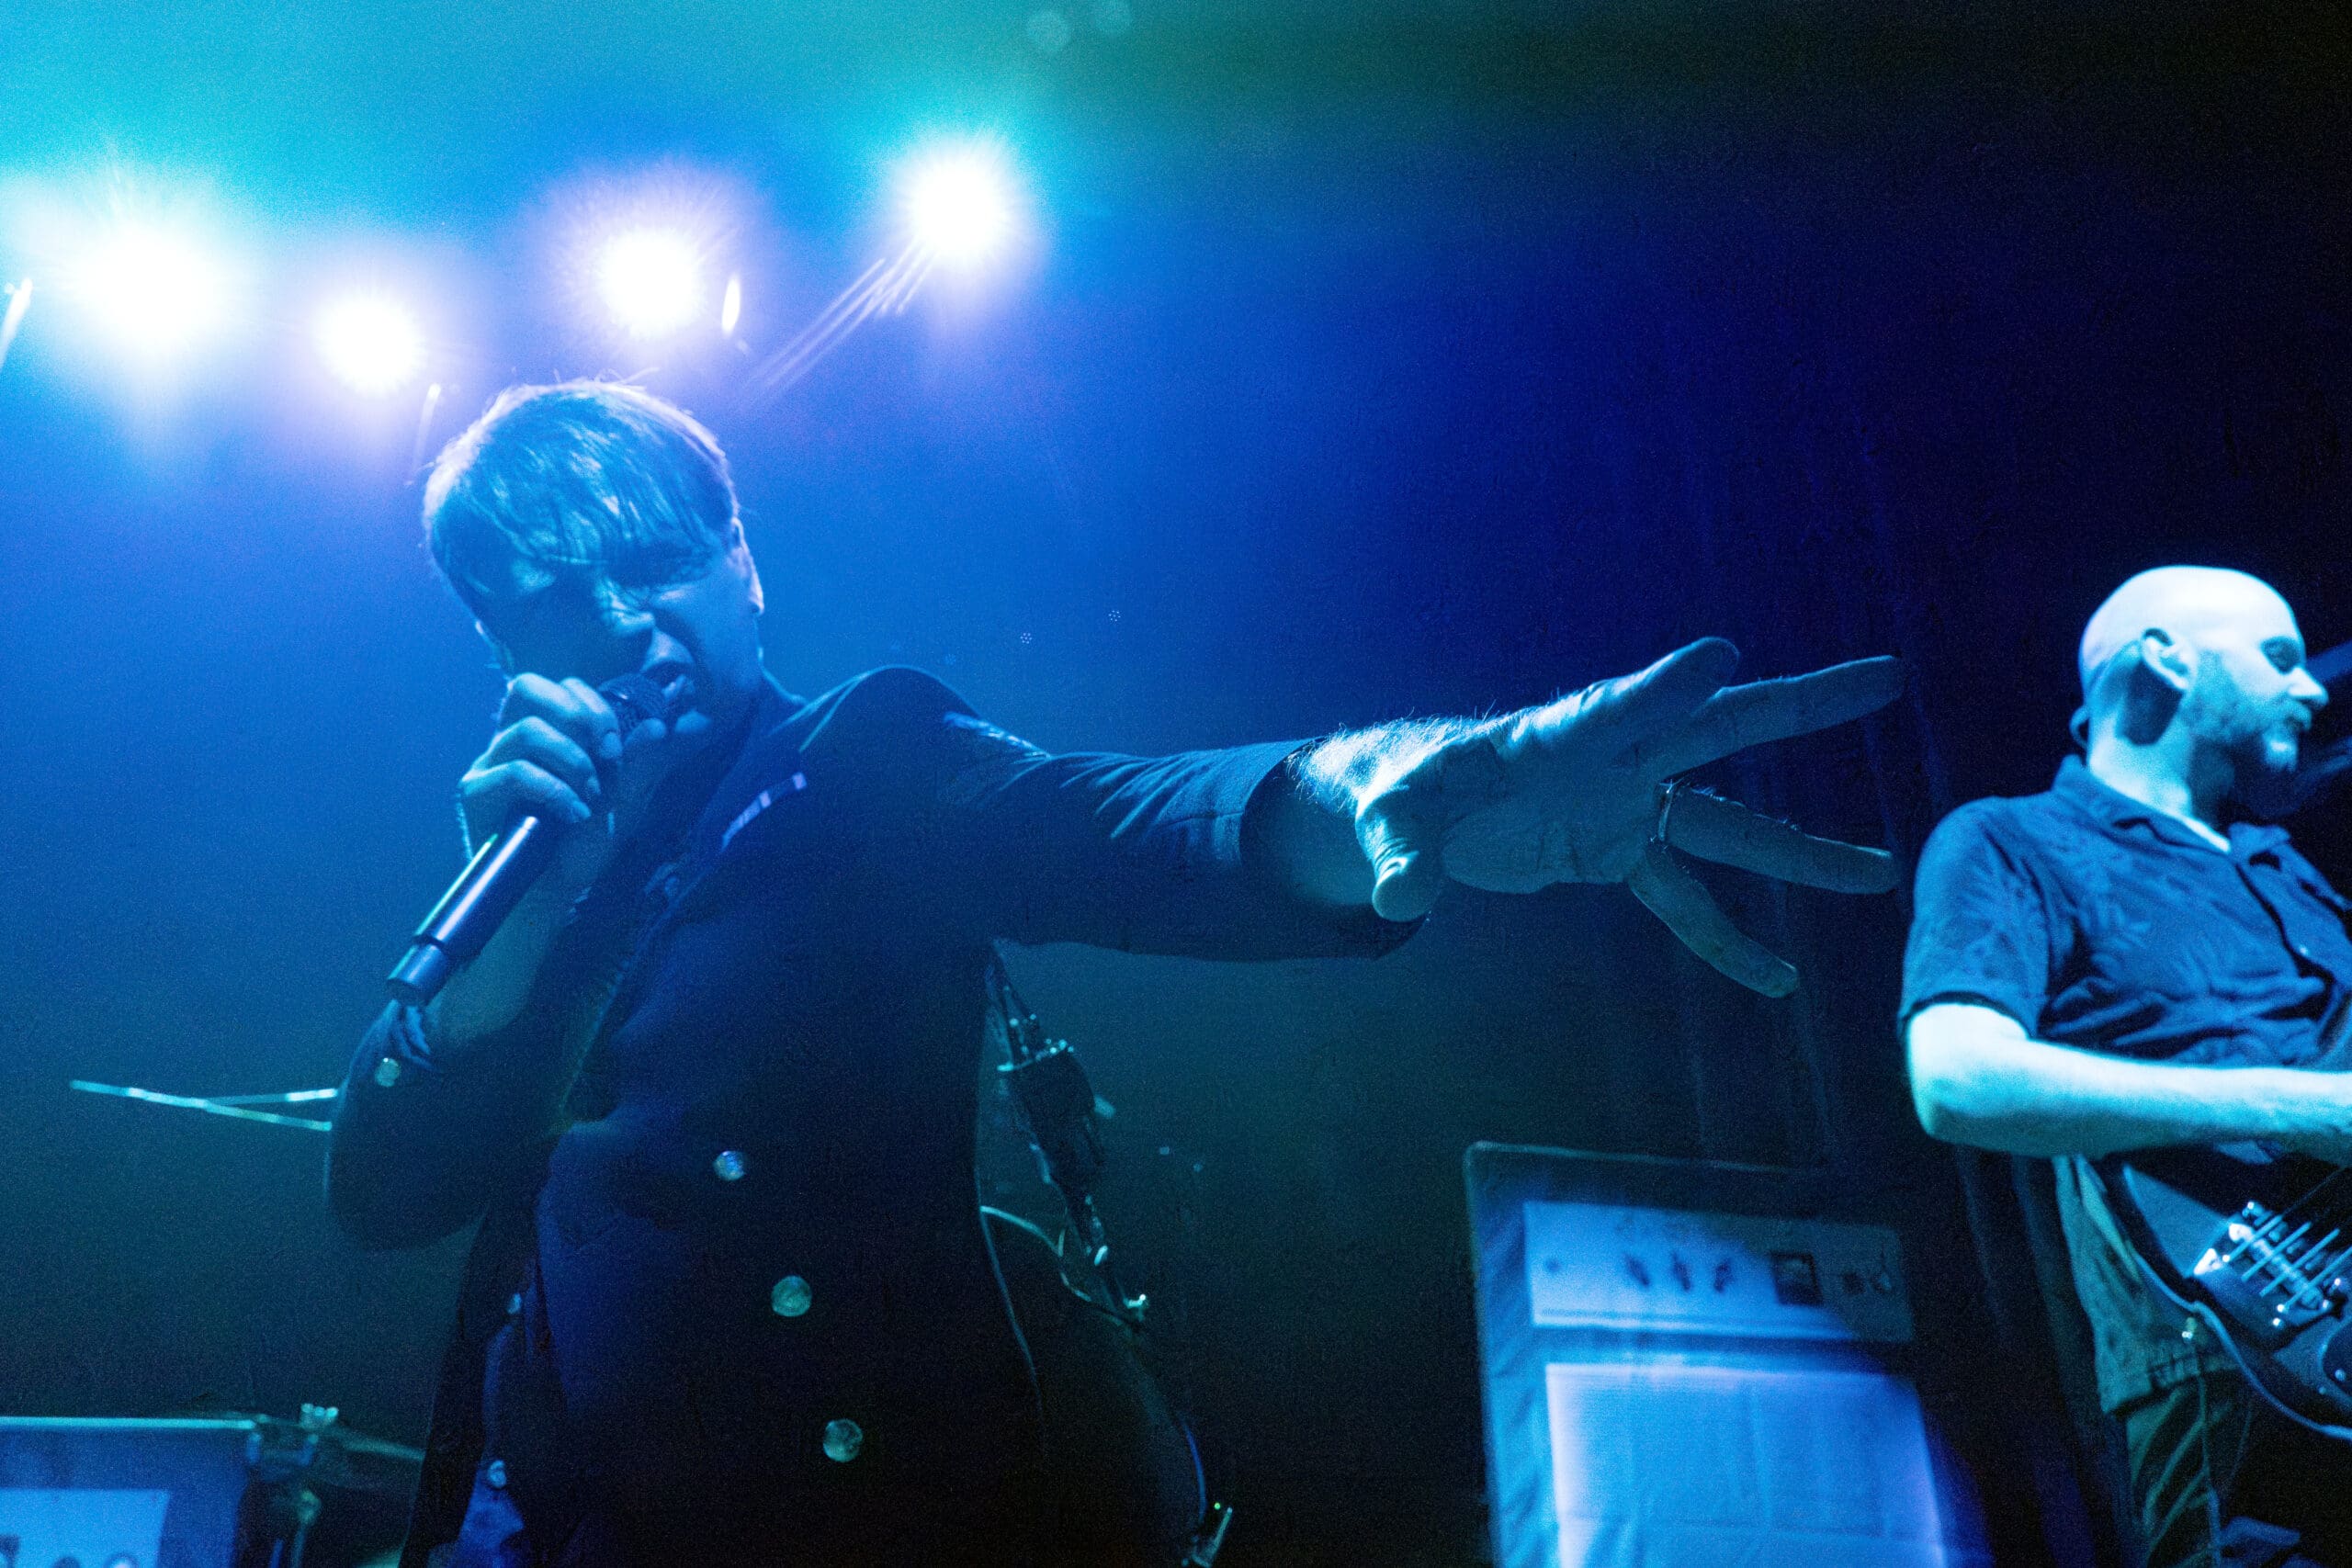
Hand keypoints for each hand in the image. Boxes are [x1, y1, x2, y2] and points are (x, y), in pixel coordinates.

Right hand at [457, 674, 690, 891]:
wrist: (556, 890)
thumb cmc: (583, 843)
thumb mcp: (623, 801)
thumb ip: (638, 763)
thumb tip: (657, 725)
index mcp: (547, 733)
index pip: (562, 687)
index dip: (594, 706)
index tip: (616, 747)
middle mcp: (513, 741)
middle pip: (526, 686)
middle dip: (574, 713)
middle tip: (603, 752)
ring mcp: (490, 764)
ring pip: (526, 731)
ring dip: (571, 761)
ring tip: (591, 795)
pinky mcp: (476, 793)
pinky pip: (513, 772)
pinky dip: (552, 790)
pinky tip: (573, 814)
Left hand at [1355, 638, 1902, 994]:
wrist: (1416, 808)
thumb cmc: (1402, 796)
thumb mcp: (1391, 821)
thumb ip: (1400, 854)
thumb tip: (1399, 899)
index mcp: (1555, 736)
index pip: (1616, 707)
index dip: (1665, 685)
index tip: (1723, 657)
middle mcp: (1610, 761)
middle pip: (1715, 728)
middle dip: (1797, 703)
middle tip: (1884, 679)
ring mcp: (1624, 805)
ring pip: (1728, 823)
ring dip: (1802, 852)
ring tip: (1883, 872)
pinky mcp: (1618, 852)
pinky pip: (1684, 899)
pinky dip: (1725, 938)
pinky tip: (1777, 979)